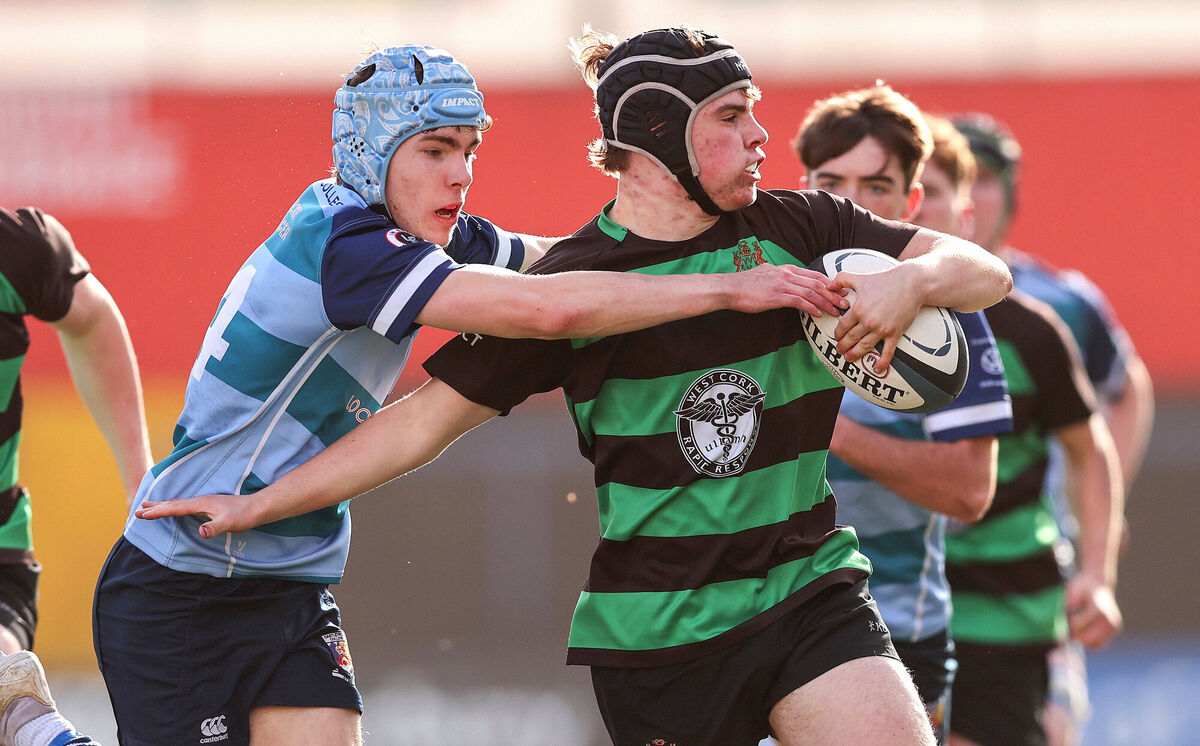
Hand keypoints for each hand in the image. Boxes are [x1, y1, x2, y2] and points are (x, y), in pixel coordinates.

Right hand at [135, 495, 259, 538]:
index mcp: (201, 504)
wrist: (257, 507)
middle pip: (172, 503)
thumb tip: (200, 531)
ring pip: (178, 503)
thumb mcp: (229, 524)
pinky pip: (185, 505)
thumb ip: (214, 527)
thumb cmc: (243, 516)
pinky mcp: (209, 505)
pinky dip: (173, 505)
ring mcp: (204, 502)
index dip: (158, 512)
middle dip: (154, 507)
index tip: (142, 514)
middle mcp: (200, 500)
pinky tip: (174, 507)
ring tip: (148, 505)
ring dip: (162, 504)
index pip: (175, 508)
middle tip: (136, 510)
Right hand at [729, 264, 848, 316]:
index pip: (814, 275)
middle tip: (845, 303)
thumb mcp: (765, 273)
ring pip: (812, 293)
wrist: (730, 288)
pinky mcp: (776, 296)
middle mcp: (787, 274)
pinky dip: (811, 308)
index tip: (840, 292)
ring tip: (837, 312)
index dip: (830, 283)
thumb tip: (785, 279)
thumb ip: (778, 275)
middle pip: (817, 283)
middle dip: (834, 294)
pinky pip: (799, 302)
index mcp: (786, 269)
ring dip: (827, 303)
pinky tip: (818, 315)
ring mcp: (782, 285)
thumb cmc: (745, 284)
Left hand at [830, 265, 920, 372]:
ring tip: (849, 358)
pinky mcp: (895, 333)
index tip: (837, 337)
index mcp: (858, 309)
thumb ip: (841, 280)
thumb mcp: (859, 277)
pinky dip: (882, 362)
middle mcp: (868, 322)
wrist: (911, 283)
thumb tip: (828, 286)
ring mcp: (882, 329)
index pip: (842, 327)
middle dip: (843, 346)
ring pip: (864, 347)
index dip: (838, 333)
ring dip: (855, 354)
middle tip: (840, 350)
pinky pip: (887, 352)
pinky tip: (877, 369)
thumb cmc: (885, 279)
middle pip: (850, 339)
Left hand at [1066, 571, 1122, 648]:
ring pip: (1094, 643)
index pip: (1076, 625)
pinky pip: (1101, 643)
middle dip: (1073, 635)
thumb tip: (1065, 618)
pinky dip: (1091, 642)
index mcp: (1098, 608)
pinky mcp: (1116, 629)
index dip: (1066, 625)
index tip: (1062, 620)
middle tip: (1067, 629)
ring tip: (1075, 630)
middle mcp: (1109, 618)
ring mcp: (1114, 625)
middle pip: (1086, 638)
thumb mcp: (1072, 589)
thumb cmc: (1083, 586)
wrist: (1099, 582)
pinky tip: (1084, 633)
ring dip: (1082, 640)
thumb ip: (1069, 603)